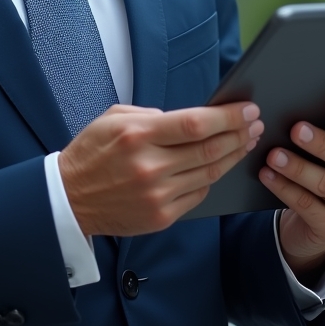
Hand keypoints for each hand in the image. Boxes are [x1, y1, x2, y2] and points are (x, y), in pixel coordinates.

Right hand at [58, 102, 263, 235]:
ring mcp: (157, 195)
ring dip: (233, 155)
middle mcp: (150, 166)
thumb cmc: (92, 152)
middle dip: (239, 133)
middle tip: (255, 123)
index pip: (196, 124)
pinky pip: (198, 194)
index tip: (248, 109)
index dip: (228, 116)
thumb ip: (153, 116)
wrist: (69, 199)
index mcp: (138, 135)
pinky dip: (212, 177)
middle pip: (209, 149)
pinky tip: (220, 164)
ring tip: (246, 141)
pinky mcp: (161, 216)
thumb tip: (192, 118)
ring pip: (209, 172)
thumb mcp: (115, 118)